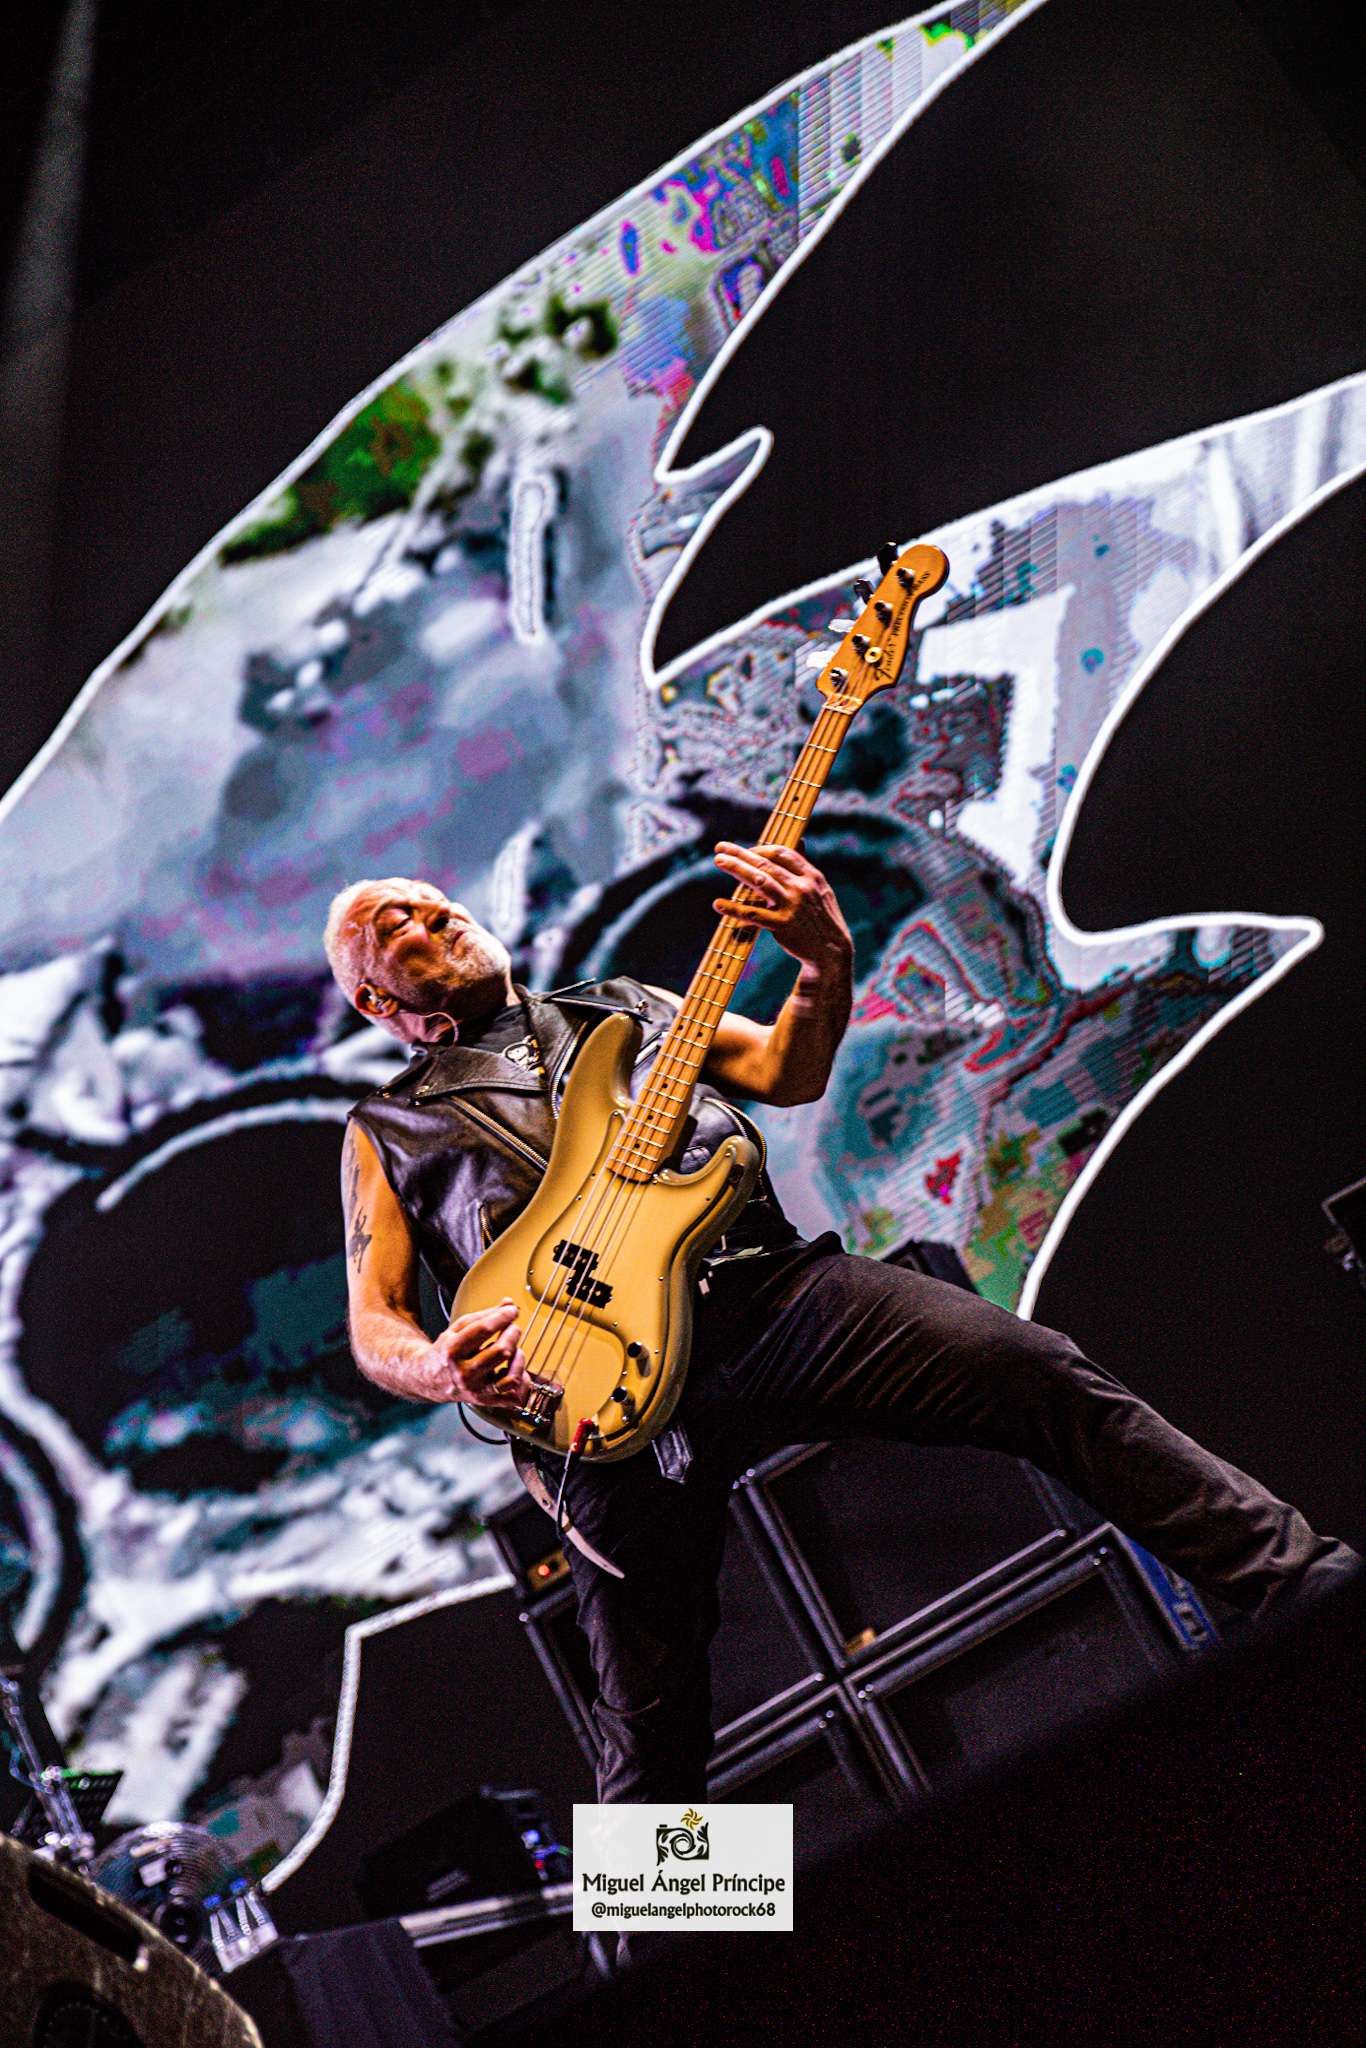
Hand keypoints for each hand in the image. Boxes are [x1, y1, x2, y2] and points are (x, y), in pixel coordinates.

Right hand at [418, 1298, 531, 1410]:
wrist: (430, 1379)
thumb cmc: (446, 1352)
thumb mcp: (458, 1329)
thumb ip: (484, 1315)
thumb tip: (509, 1303)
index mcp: (453, 1350)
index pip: (483, 1330)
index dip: (503, 1316)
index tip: (512, 1310)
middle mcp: (464, 1373)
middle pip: (501, 1352)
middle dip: (512, 1334)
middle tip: (512, 1329)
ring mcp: (476, 1390)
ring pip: (511, 1377)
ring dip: (519, 1357)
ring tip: (513, 1349)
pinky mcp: (485, 1401)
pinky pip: (513, 1397)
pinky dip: (521, 1381)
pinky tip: (515, 1368)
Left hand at [712, 842, 852, 977]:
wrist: (831, 951)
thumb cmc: (821, 918)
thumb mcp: (819, 889)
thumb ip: (804, 867)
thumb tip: (799, 840)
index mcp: (811, 876)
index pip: (782, 853)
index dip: (761, 849)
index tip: (745, 850)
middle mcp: (801, 887)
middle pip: (766, 864)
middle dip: (741, 854)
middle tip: (720, 847)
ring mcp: (792, 906)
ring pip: (759, 882)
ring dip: (736, 869)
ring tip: (719, 861)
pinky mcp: (782, 925)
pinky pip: (752, 914)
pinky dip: (733, 908)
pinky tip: (718, 904)